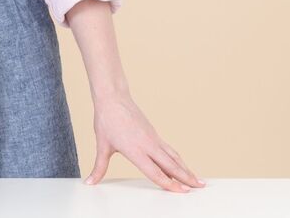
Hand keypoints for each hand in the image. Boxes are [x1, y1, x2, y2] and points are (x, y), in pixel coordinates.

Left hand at [87, 92, 204, 191]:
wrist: (113, 98)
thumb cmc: (107, 120)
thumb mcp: (102, 146)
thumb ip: (99, 167)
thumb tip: (89, 182)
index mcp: (134, 150)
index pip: (154, 171)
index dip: (168, 183)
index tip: (181, 191)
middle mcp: (148, 145)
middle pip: (171, 165)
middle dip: (186, 178)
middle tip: (199, 188)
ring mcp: (153, 139)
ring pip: (174, 157)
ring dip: (186, 169)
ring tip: (197, 180)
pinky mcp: (154, 134)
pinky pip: (170, 150)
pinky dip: (178, 160)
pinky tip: (183, 166)